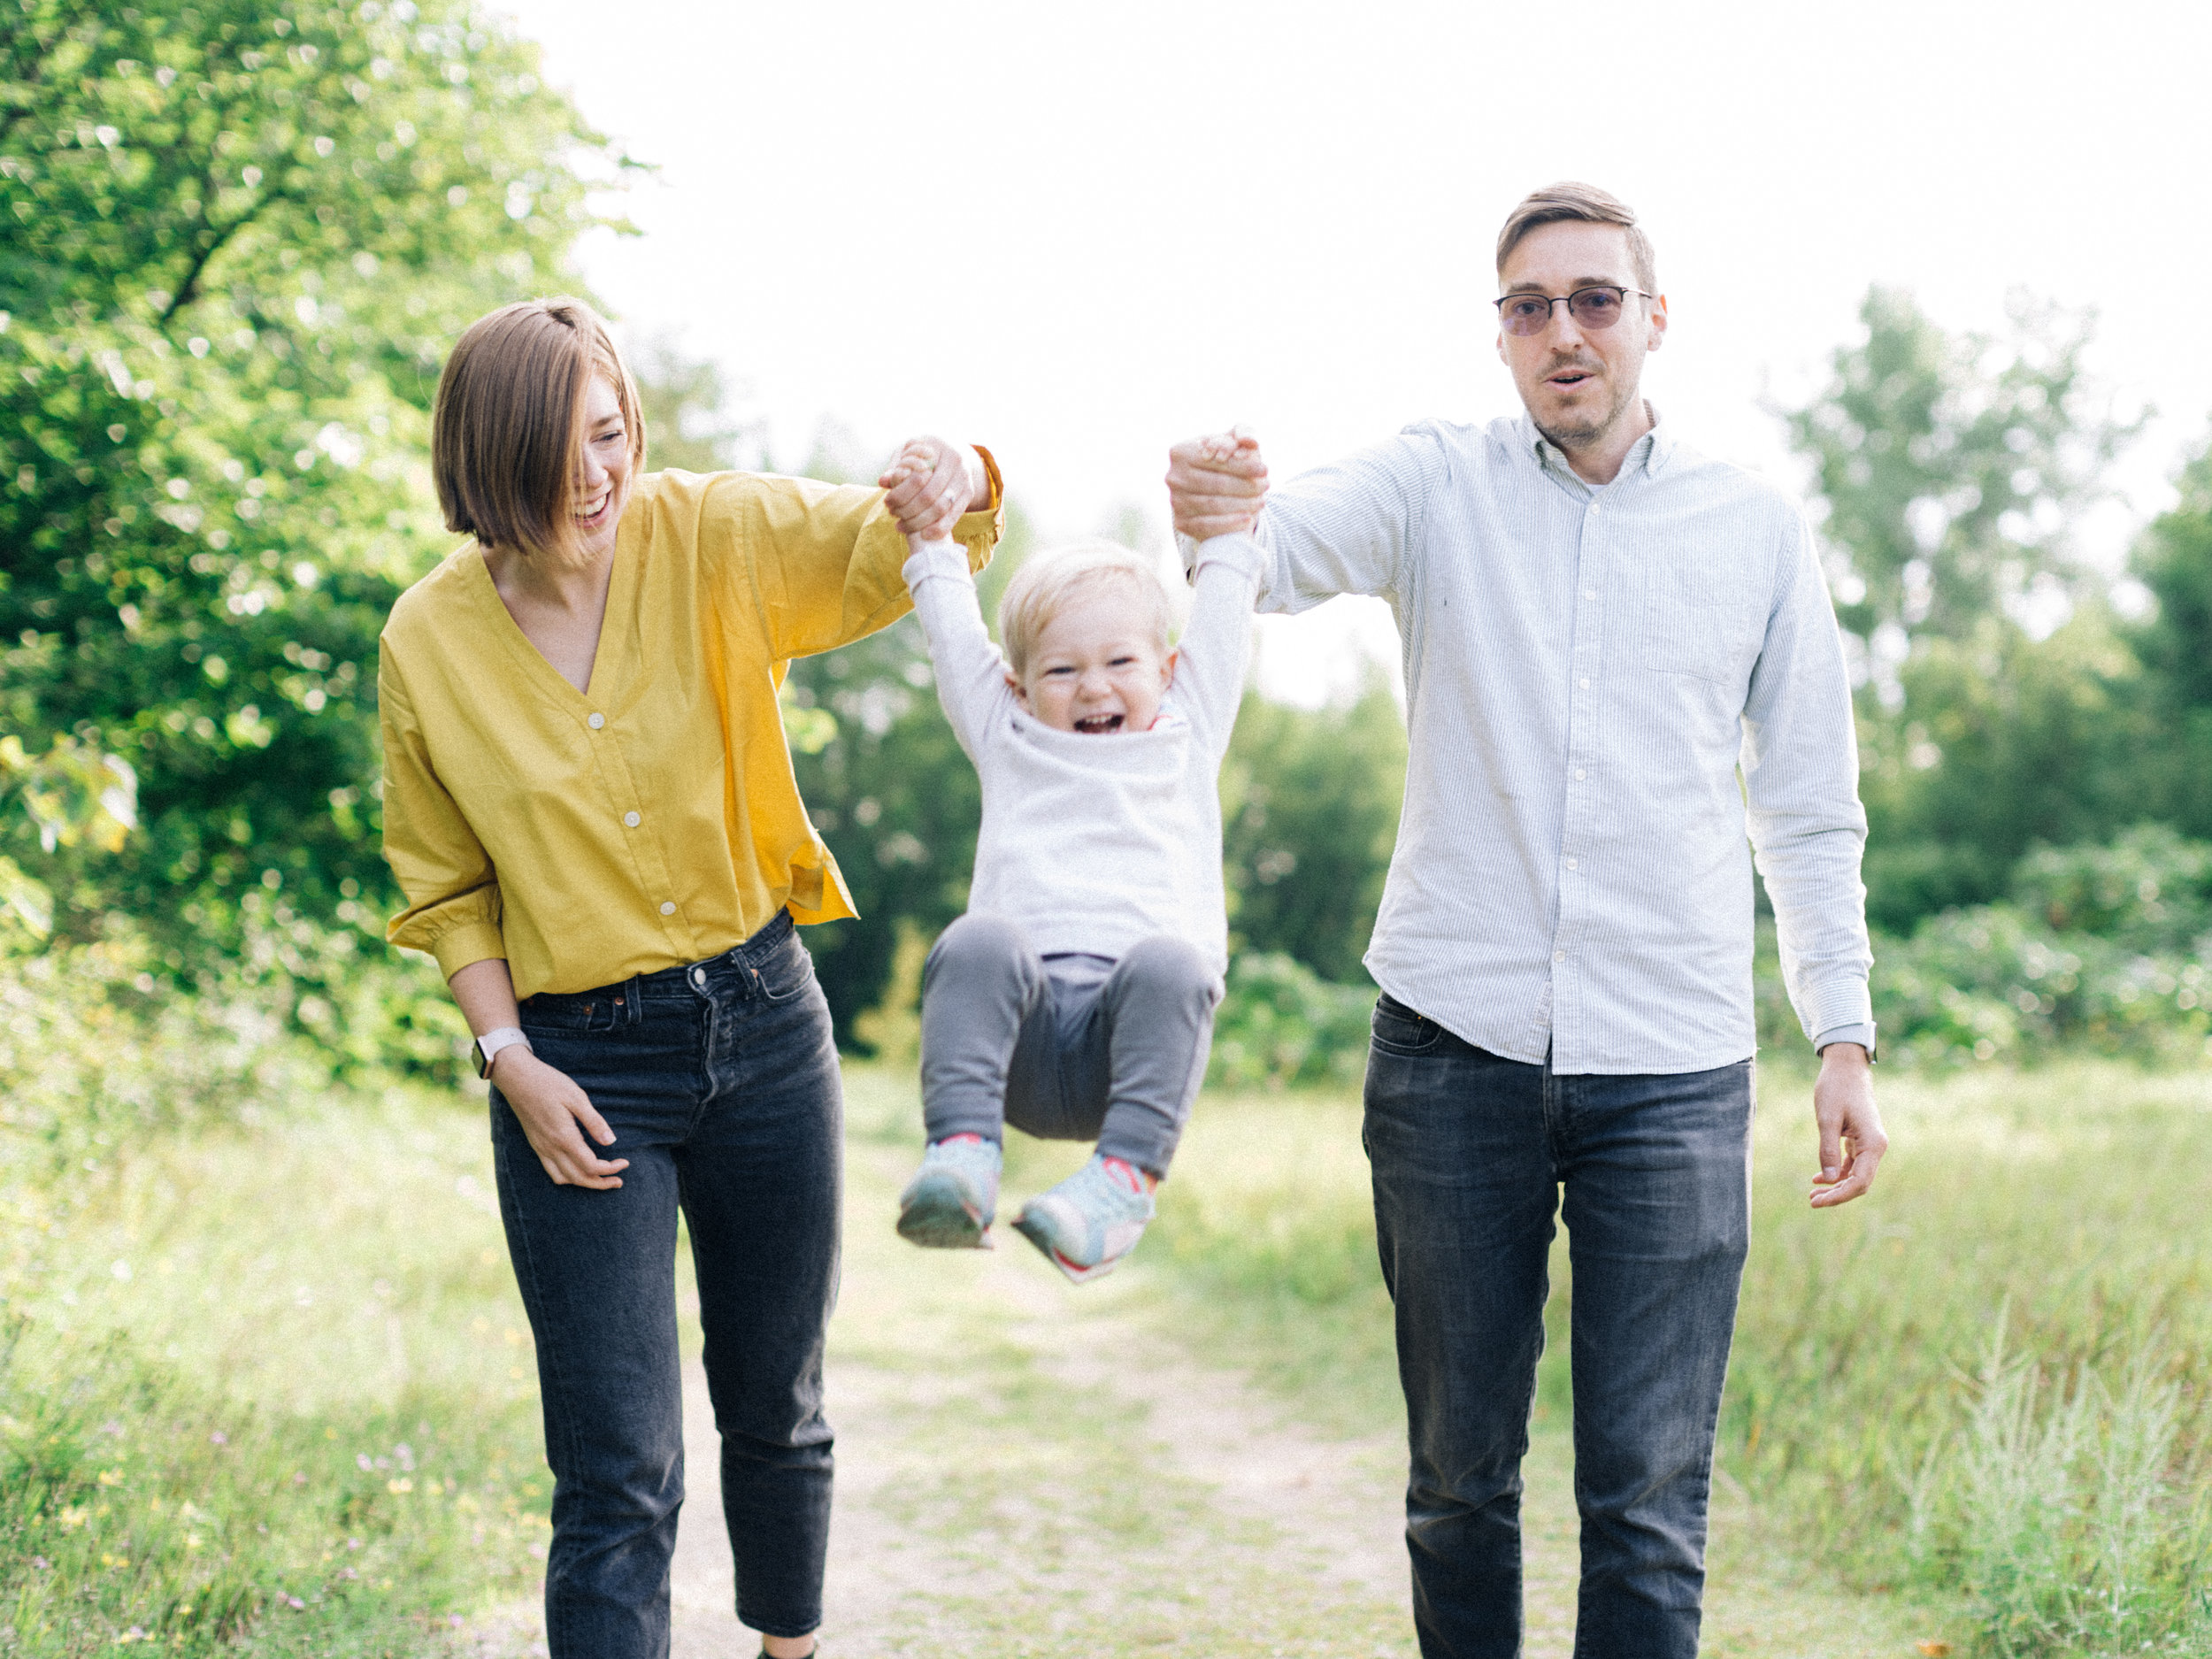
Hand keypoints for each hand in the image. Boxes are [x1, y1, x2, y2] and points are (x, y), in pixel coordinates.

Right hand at [492, 1048, 630, 1189]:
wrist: (517, 1078)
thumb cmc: (549, 1084)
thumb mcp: (577, 1097)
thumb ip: (594, 1122)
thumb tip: (611, 1141)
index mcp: (564, 1137)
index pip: (590, 1166)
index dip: (610, 1169)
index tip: (625, 1163)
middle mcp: (551, 1148)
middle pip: (579, 1178)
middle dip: (601, 1183)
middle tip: (619, 1181)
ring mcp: (541, 1148)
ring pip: (564, 1178)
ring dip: (584, 1182)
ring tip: (601, 1179)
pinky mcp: (536, 1145)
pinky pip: (551, 1171)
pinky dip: (567, 1177)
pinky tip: (578, 1169)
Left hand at [879, 436, 985, 541]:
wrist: (952, 450)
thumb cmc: (923, 452)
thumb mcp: (907, 452)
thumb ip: (895, 466)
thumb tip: (883, 482)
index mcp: (938, 448)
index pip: (918, 477)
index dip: (901, 494)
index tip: (887, 503)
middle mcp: (956, 461)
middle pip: (930, 495)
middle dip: (909, 511)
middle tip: (894, 517)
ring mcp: (965, 477)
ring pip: (942, 508)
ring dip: (921, 522)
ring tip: (903, 526)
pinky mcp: (969, 492)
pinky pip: (955, 515)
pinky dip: (940, 528)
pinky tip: (925, 535)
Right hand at [1166, 426, 1267, 540]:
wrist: (1214, 493)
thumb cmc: (1226, 463)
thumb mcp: (1235, 443)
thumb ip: (1244, 433)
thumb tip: (1248, 440)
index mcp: (1181, 452)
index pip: (1216, 460)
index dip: (1242, 465)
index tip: (1264, 469)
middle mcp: (1174, 476)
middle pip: (1216, 483)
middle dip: (1245, 486)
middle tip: (1265, 486)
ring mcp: (1176, 501)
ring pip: (1213, 505)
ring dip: (1241, 504)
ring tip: (1261, 501)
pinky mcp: (1181, 523)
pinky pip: (1206, 525)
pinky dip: (1228, 523)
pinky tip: (1247, 519)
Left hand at [1809, 1043, 1885, 1207]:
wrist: (1846, 1068)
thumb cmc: (1836, 1089)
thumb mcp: (1826, 1118)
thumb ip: (1827, 1149)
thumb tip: (1829, 1179)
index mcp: (1873, 1143)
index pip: (1860, 1182)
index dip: (1840, 1196)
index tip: (1817, 1201)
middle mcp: (1876, 1147)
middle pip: (1859, 1182)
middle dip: (1837, 1194)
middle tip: (1812, 1201)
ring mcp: (1870, 1144)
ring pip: (1856, 1175)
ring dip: (1836, 1186)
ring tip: (1813, 1194)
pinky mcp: (1861, 1140)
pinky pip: (1852, 1164)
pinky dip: (1837, 1172)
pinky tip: (1819, 1178)